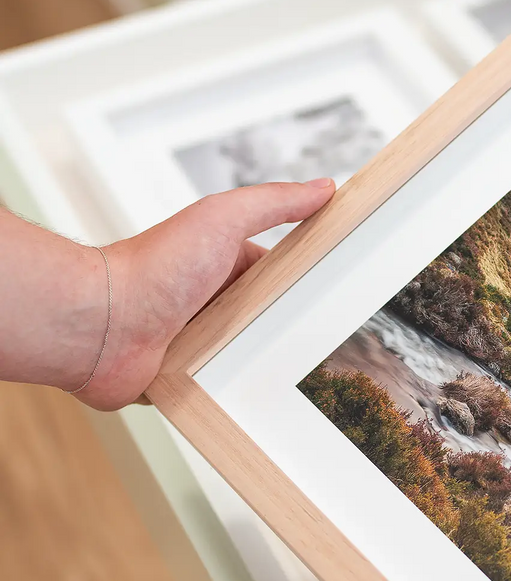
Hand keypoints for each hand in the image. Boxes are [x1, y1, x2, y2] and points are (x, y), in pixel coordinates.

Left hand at [76, 180, 333, 409]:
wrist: (99, 326)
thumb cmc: (150, 269)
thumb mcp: (222, 219)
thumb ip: (274, 202)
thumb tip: (323, 187)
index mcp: (223, 263)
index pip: (280, 272)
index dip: (307, 278)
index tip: (342, 286)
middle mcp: (212, 300)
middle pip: (271, 316)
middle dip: (291, 325)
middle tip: (326, 336)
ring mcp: (199, 339)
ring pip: (252, 353)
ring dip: (266, 358)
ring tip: (296, 370)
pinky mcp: (186, 376)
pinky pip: (225, 386)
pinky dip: (238, 388)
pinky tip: (257, 392)